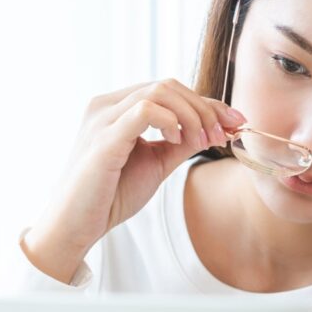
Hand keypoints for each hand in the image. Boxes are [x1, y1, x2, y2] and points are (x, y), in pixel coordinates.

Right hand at [24, 78, 245, 280]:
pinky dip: (170, 121)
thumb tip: (215, 128)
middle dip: (205, 108)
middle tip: (223, 135)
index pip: (169, 90)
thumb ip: (182, 143)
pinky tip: (177, 142)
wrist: (75, 226)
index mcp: (116, 108)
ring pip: (159, 91)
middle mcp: (106, 105)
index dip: (207, 103)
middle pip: (168, 85)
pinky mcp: (103, 138)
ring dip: (192, 114)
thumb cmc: (110, 196)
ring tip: (204, 140)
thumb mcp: (156, 164)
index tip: (236, 122)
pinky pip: (144, 111)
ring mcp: (102, 118)